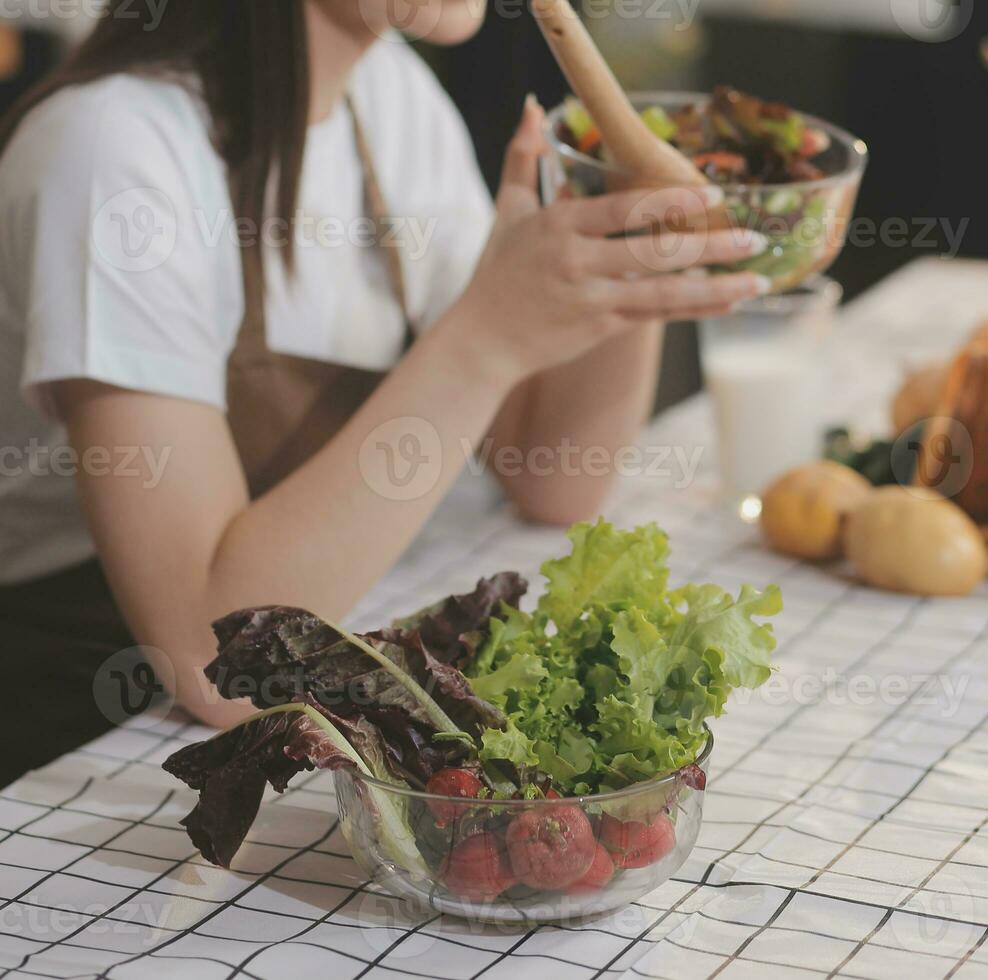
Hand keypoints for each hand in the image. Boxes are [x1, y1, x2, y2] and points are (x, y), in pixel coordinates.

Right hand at [450, 96, 770, 384]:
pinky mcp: (600, 328)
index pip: (624, 208)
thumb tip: (531, 107)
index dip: (670, 203)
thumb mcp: (508, 211)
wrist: (483, 341)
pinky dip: (691, 310)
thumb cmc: (496, 274)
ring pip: (661, 291)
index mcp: (560, 225)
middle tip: (753, 238)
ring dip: (714, 286)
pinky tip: (725, 303)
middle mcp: (578, 262)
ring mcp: (592, 299)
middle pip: (653, 252)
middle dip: (709, 246)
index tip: (710, 196)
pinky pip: (655, 317)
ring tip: (755, 279)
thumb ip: (523, 158)